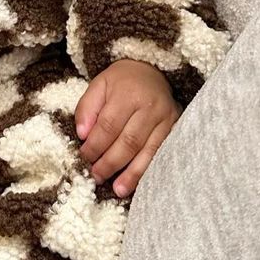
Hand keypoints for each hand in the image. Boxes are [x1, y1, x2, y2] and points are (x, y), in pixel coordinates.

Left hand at [74, 58, 180, 198]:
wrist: (152, 70)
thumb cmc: (122, 81)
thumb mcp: (99, 84)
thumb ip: (87, 108)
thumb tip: (82, 135)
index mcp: (128, 93)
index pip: (108, 125)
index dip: (95, 145)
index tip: (84, 157)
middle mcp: (150, 106)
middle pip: (129, 141)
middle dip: (110, 162)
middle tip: (96, 176)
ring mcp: (167, 119)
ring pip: (148, 151)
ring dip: (131, 173)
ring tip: (117, 189)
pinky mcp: (177, 128)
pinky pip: (162, 154)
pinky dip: (149, 170)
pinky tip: (139, 184)